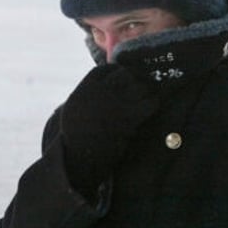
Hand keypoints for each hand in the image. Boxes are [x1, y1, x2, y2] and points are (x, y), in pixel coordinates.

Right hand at [60, 64, 159, 199]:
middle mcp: (100, 92)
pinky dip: (152, 104)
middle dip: (132, 80)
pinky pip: (148, 104)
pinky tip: (151, 107)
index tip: (121, 77)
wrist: (80, 156)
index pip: (105, 70)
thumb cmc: (76, 135)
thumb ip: (88, 93)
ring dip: (144, 91)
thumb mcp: (74, 107)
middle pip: (124, 75)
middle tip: (137, 88)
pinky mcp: (129, 118)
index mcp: (85, 89)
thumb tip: (104, 82)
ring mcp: (115, 104)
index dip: (115, 72)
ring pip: (139, 87)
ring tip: (145, 98)